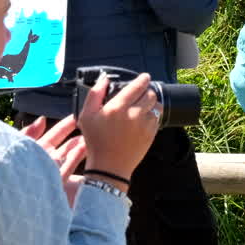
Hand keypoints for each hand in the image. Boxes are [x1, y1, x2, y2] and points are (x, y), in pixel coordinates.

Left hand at [20, 115, 86, 207]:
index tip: (78, 116)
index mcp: (37, 148)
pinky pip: (70, 166)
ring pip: (71, 155)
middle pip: (67, 145)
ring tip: (94, 136)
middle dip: (78, 135)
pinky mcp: (58, 182)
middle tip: (92, 125)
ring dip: (81, 146)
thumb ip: (30, 132)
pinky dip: (78, 156)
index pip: (56, 134)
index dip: (66, 125)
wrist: (12, 191)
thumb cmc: (11, 166)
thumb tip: (42, 118)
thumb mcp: (19, 144)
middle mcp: (48, 159)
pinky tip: (86, 147)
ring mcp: (54, 170)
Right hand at [77, 73, 159, 188]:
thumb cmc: (96, 142)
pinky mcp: (151, 135)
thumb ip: (94, 94)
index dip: (143, 79)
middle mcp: (134, 114)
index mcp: (118, 107)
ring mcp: (145, 126)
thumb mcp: (86, 116)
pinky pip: (157, 119)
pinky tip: (143, 119)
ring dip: (151, 103)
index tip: (144, 77)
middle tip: (141, 93)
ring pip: (156, 106)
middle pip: (150, 94)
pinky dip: (152, 116)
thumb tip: (104, 80)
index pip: (138, 86)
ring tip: (143, 106)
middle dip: (147, 91)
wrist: (109, 167)